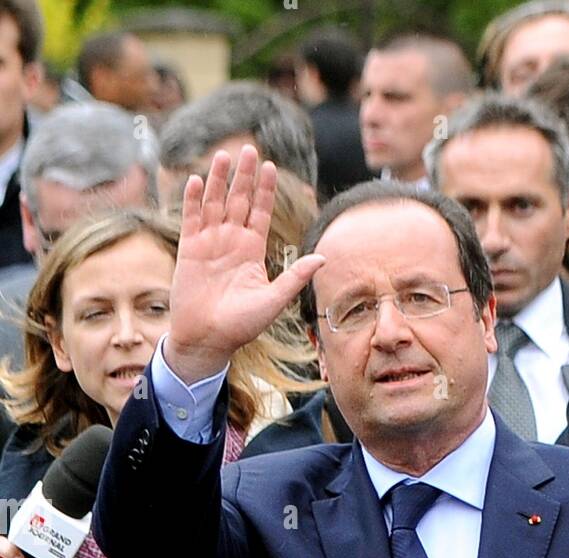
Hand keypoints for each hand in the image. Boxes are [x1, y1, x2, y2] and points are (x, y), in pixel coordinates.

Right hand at [166, 144, 325, 382]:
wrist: (208, 339)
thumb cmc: (242, 326)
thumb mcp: (274, 300)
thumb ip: (295, 277)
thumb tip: (323, 258)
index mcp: (252, 250)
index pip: (260, 212)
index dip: (265, 190)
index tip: (271, 166)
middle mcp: (231, 242)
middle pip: (239, 200)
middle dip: (245, 176)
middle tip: (250, 149)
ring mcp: (209, 243)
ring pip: (214, 203)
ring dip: (218, 180)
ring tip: (223, 156)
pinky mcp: (189, 249)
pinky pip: (191, 218)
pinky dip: (193, 199)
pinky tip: (196, 179)